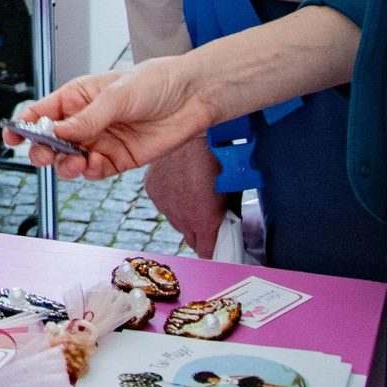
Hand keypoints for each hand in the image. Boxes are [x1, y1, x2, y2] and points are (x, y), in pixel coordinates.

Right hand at [12, 56, 218, 181]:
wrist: (193, 97)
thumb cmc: (156, 82)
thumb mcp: (117, 95)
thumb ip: (87, 118)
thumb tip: (59, 133)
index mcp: (78, 97)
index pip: (43, 112)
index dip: (24, 124)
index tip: (11, 136)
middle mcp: (86, 121)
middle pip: (52, 142)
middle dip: (43, 150)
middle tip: (46, 154)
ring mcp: (101, 141)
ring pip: (70, 161)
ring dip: (67, 165)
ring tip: (76, 161)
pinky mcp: (119, 160)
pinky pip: (95, 172)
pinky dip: (90, 172)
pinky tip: (94, 165)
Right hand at [143, 141, 232, 256]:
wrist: (194, 133)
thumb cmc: (220, 156)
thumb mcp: (233, 189)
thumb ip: (229, 214)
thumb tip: (230, 225)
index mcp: (204, 221)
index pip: (207, 253)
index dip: (213, 251)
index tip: (218, 247)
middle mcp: (181, 218)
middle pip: (191, 239)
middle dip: (200, 233)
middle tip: (209, 217)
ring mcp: (165, 205)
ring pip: (176, 222)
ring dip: (185, 215)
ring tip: (194, 195)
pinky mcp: (153, 191)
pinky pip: (164, 205)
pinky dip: (172, 199)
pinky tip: (181, 184)